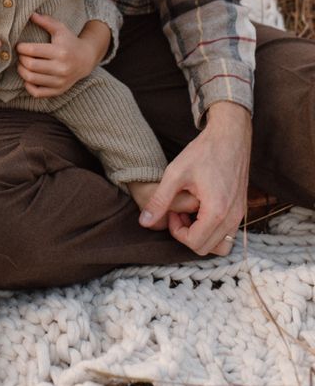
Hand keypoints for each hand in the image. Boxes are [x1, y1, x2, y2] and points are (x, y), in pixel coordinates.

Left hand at [16, 14, 110, 97]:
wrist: (86, 59)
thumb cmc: (69, 41)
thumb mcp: (60, 29)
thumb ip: (46, 21)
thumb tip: (30, 13)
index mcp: (60, 51)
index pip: (33, 51)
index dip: (21, 48)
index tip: (20, 46)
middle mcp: (61, 68)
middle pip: (30, 66)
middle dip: (21, 59)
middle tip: (20, 55)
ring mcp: (60, 81)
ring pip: (31, 79)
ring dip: (22, 71)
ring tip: (22, 64)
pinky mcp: (58, 90)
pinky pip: (37, 92)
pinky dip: (29, 86)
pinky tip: (28, 78)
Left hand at [138, 101, 250, 254]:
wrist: (230, 136)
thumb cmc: (203, 152)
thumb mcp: (175, 174)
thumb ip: (159, 200)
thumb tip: (144, 222)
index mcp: (217, 212)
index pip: (194, 244)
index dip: (177, 232)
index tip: (172, 212)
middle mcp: (233, 218)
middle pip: (207, 249)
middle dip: (188, 235)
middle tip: (178, 212)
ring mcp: (240, 215)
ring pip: (221, 245)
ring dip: (202, 235)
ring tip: (190, 213)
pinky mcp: (242, 209)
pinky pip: (228, 233)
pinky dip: (213, 229)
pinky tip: (200, 208)